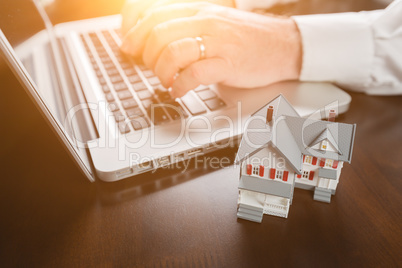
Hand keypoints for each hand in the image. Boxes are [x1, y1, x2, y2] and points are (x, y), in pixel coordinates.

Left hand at [121, 3, 301, 97]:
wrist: (283, 45)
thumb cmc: (247, 39)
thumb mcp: (215, 24)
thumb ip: (187, 28)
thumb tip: (156, 41)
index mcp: (199, 11)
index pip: (155, 15)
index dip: (135, 33)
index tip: (129, 48)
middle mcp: (206, 22)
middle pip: (158, 34)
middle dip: (147, 56)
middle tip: (152, 69)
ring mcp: (217, 42)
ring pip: (173, 52)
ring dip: (162, 71)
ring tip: (166, 81)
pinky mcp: (228, 64)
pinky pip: (194, 73)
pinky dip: (180, 85)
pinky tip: (179, 91)